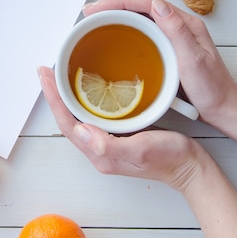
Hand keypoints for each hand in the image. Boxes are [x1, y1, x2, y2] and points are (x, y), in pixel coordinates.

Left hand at [38, 66, 206, 191]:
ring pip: (79, 117)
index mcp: (100, 154)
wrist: (191, 167)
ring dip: (66, 96)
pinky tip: (87, 87)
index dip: (54, 100)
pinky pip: (94, 115)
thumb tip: (80, 131)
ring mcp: (108, 142)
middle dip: (54, 95)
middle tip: (46, 70)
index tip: (45, 76)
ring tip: (59, 75)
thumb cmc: (170, 159)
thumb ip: (109, 145)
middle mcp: (99, 149)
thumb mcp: (140, 150)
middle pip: (68, 119)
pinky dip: (84, 98)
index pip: (68, 124)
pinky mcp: (119, 135)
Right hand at [82, 0, 236, 125]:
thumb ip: (176, 31)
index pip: (147, 3)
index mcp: (185, 24)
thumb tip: (157, 5)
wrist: (224, 109)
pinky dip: (125, 32)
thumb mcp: (194, 59)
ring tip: (96, 22)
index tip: (99, 8)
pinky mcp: (168, 51)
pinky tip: (114, 39)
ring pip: (141, 19)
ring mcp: (173, 38)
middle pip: (141, 7)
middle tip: (90, 13)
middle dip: (113, 7)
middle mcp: (179, 27)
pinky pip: (143, 34)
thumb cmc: (213, 89)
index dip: (120, 2)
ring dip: (117, 17)